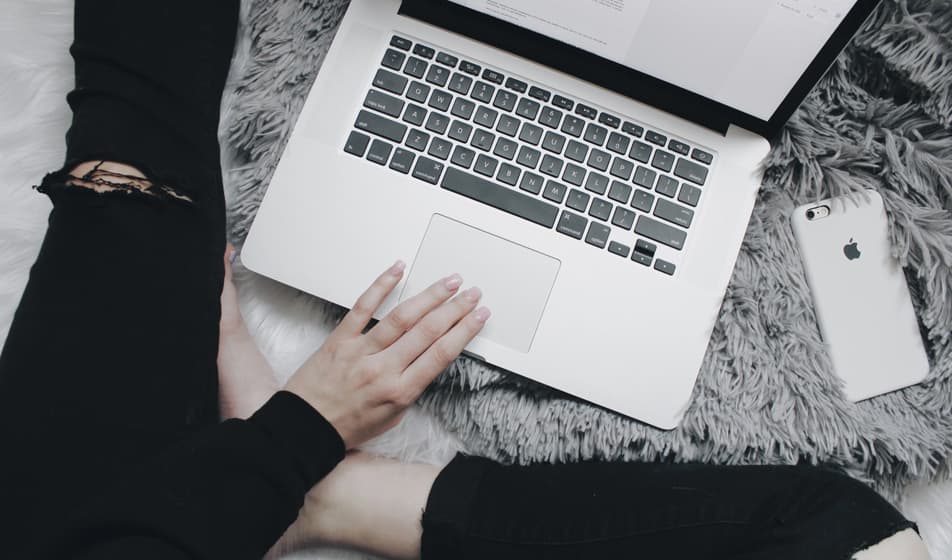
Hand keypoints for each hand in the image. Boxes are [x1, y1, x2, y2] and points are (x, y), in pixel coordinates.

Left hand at [284, 261, 489, 447]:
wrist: (305, 429)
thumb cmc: (348, 425)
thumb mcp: (393, 416)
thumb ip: (412, 387)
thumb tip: (431, 359)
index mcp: (400, 391)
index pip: (441, 354)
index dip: (465, 331)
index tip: (479, 316)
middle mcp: (382, 369)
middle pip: (427, 331)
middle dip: (455, 309)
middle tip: (471, 293)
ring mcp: (361, 351)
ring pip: (402, 317)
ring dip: (429, 296)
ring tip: (448, 282)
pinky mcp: (340, 340)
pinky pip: (362, 307)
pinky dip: (381, 285)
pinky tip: (397, 271)